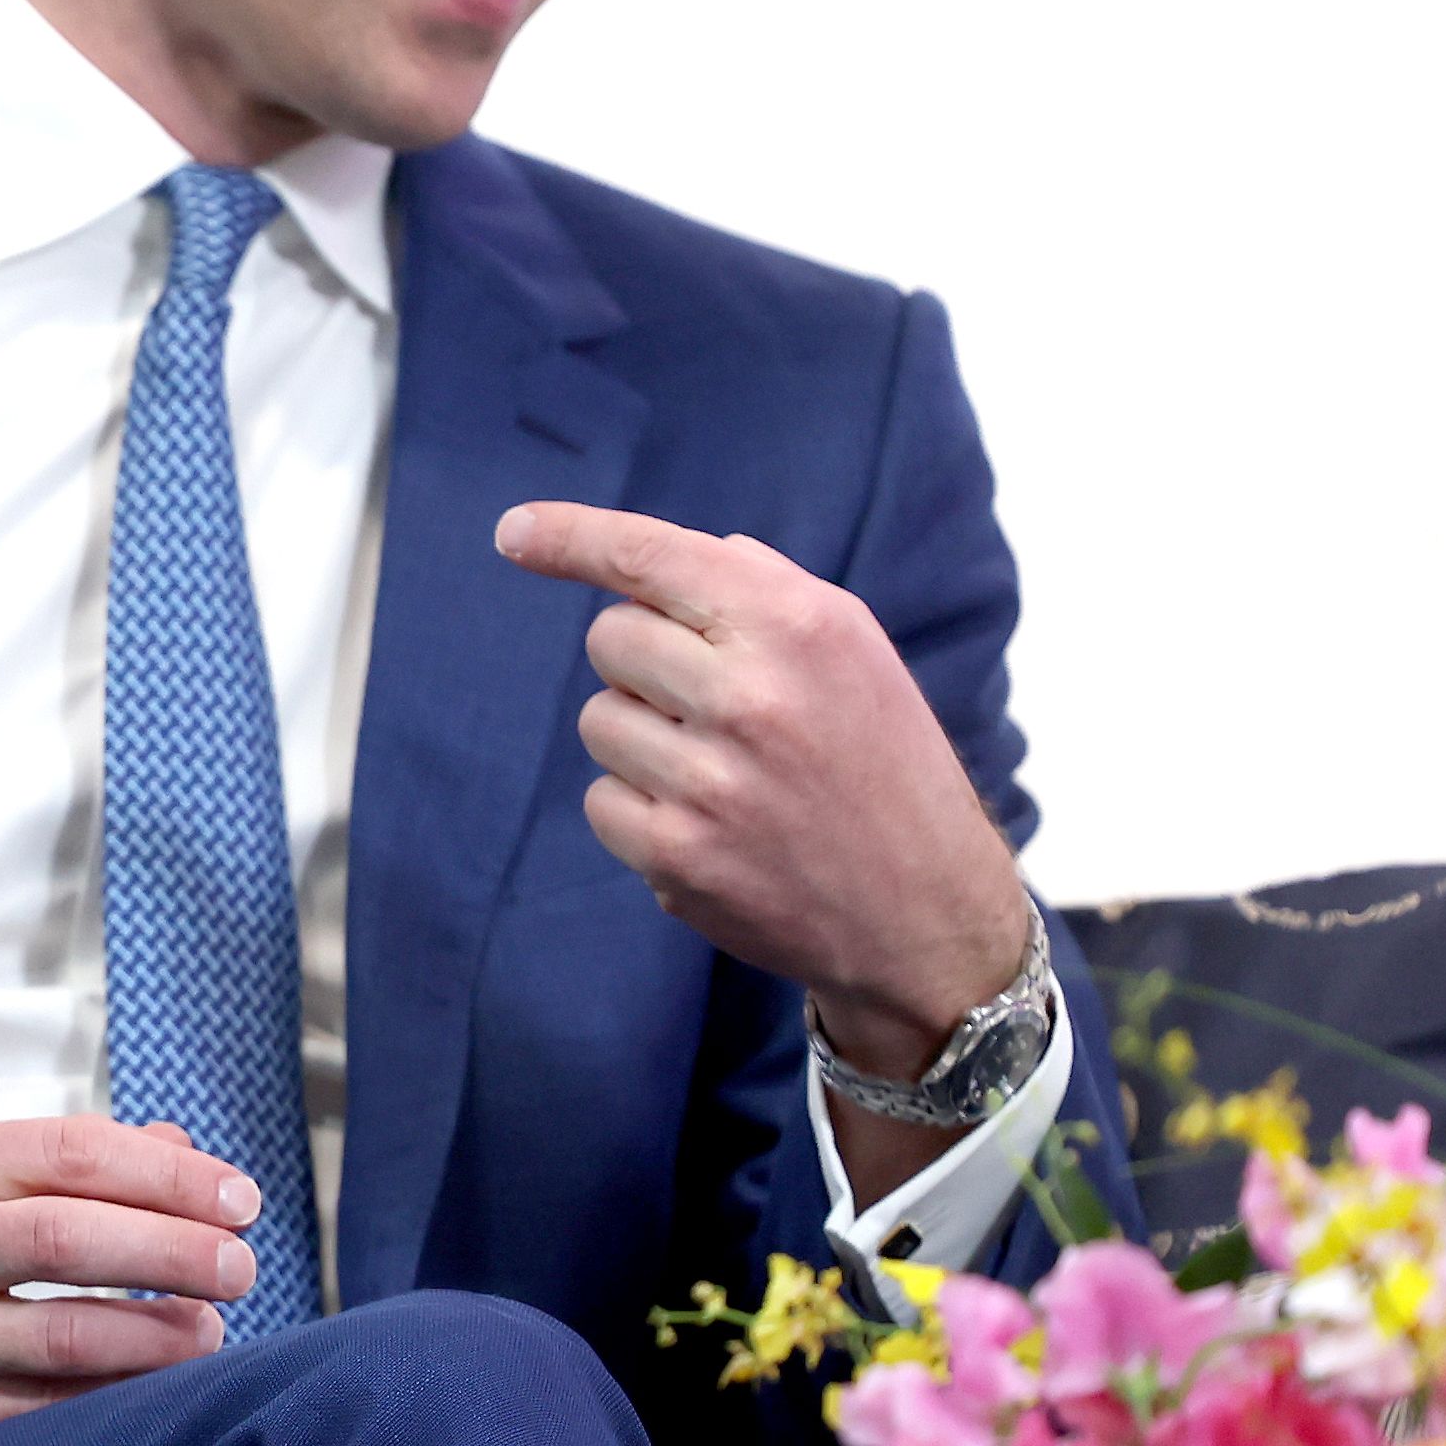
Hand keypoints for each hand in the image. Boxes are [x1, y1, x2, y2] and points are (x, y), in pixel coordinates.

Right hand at [0, 1117, 254, 1445]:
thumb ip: (44, 1168)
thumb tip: (177, 1142)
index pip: (64, 1151)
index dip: (167, 1172)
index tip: (237, 1196)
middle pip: (69, 1238)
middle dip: (176, 1249)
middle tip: (242, 1264)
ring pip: (62, 1337)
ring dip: (160, 1336)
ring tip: (213, 1331)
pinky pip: (36, 1418)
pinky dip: (111, 1407)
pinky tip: (159, 1398)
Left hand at [493, 501, 1033, 1082]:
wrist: (929, 914)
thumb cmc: (881, 762)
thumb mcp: (852, 652)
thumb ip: (759, 590)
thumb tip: (656, 562)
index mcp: (798, 627)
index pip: (649, 558)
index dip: (570, 537)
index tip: (515, 531)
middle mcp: (751, 696)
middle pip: (609, 638)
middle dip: (645, 666)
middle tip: (717, 708)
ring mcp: (710, 781)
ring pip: (598, 720)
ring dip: (643, 740)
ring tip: (727, 775)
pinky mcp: (677, 854)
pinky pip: (599, 799)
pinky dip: (640, 811)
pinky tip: (711, 828)